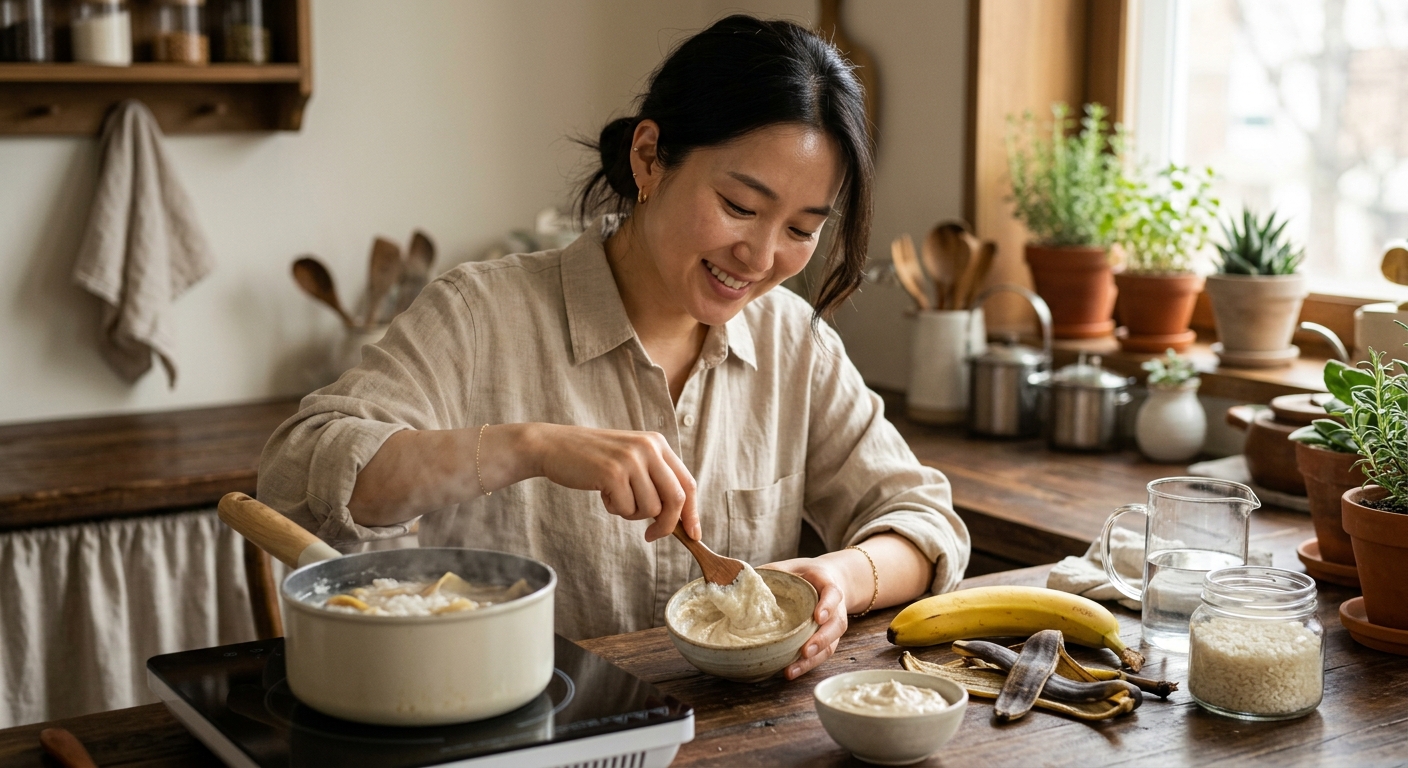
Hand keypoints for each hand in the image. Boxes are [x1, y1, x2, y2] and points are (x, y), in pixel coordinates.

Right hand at [530, 424, 698, 541]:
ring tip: (614, 496)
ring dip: (632, 513)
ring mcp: (631, 459)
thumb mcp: (631, 459)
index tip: (694, 534)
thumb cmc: (593, 459)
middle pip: (676, 499)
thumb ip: (655, 479)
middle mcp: (649, 448)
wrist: (554, 446)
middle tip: (650, 536)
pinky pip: (626, 509)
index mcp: (658, 443)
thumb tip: (679, 519)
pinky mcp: (613, 473)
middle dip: (667, 525)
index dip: (693, 512)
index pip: (688, 483)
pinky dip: (614, 509)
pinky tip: (602, 492)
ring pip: (651, 509)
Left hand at [762, 557, 847, 679]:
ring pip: (831, 645)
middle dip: (822, 640)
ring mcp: (833, 626)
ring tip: (792, 670)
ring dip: (813, 660)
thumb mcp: (790, 567)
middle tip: (805, 651)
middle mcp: (835, 608)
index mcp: (826, 584)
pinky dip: (807, 665)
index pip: (833, 593)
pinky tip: (790, 671)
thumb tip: (741, 580)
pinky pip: (821, 654)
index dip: (828, 605)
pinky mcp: (827, 640)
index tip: (818, 616)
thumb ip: (772, 572)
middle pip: (836, 625)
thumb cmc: (805, 574)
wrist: (828, 580)